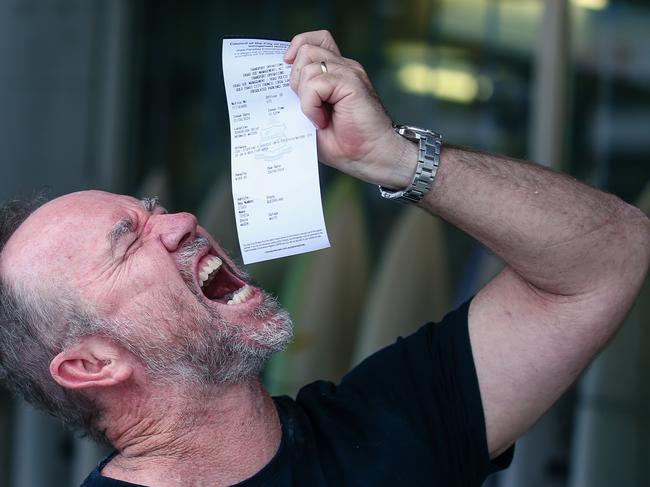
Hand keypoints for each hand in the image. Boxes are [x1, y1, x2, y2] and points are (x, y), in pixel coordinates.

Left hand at [284, 30, 415, 188]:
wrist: (371, 157)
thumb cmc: (346, 143)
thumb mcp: (312, 119)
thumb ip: (300, 99)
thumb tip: (277, 90)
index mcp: (335, 74)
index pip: (313, 41)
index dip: (296, 49)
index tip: (286, 67)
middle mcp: (343, 68)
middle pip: (306, 49)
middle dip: (295, 80)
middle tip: (308, 108)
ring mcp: (349, 73)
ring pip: (308, 65)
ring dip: (304, 96)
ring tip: (317, 117)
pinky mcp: (352, 83)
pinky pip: (316, 84)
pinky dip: (311, 106)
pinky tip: (322, 121)